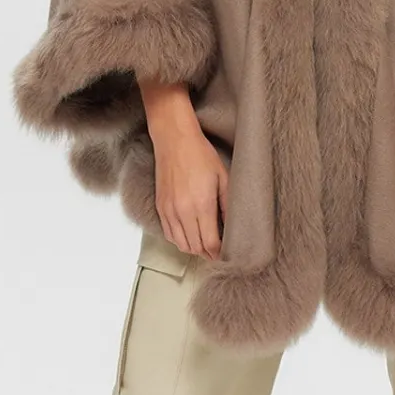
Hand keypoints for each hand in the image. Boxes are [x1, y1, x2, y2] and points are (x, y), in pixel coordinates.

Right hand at [139, 81, 229, 257]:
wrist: (174, 140)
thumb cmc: (201, 155)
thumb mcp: (223, 177)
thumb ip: (228, 205)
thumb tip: (234, 226)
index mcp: (202, 204)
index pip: (210, 243)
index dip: (219, 253)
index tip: (227, 254)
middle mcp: (183, 211)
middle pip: (195, 247)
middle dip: (208, 254)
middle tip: (218, 252)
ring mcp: (169, 210)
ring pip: (181, 244)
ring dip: (194, 249)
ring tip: (205, 246)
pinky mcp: (160, 207)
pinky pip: (169, 234)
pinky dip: (180, 240)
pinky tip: (190, 235)